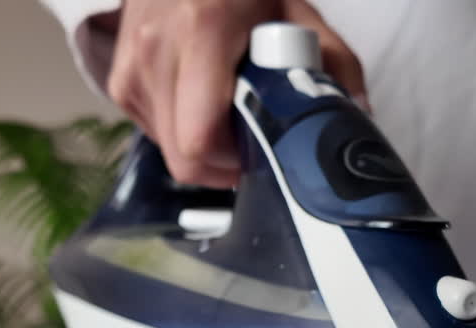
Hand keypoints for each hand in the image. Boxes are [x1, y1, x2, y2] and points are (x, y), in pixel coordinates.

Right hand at [103, 0, 365, 187]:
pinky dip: (177, 129)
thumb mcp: (295, 11)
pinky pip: (151, 132)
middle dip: (221, 162)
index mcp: (203, 30)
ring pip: (166, 150)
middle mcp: (157, 50)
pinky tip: (198, 102)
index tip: (258, 153)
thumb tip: (355, 115)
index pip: (198, 139)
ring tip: (225, 111)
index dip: (233, 164)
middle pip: (182, 156)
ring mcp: (131, 66)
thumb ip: (332, 64)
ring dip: (200, 146)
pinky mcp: (119, 80)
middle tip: (249, 139)